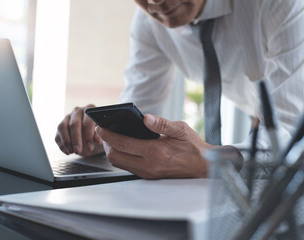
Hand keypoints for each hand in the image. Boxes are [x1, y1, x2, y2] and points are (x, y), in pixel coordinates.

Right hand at [55, 104, 103, 156]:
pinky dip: (61, 145)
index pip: (87, 122)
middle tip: (78, 151)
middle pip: (74, 124)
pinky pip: (57, 135)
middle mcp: (77, 111)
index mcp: (90, 110)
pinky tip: (68, 152)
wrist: (91, 136)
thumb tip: (97, 140)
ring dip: (66, 141)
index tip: (90, 147)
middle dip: (76, 139)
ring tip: (72, 152)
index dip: (88, 136)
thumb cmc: (98, 133)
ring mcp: (67, 117)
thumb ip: (99, 135)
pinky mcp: (60, 126)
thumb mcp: (101, 134)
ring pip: (63, 128)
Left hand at [95, 114, 215, 178]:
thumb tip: (145, 118)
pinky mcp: (148, 176)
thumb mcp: (181, 130)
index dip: (107, 134)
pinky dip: (121, 156)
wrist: (203, 166)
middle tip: (103, 132)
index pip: (122, 143)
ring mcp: (147, 173)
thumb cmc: (193, 147)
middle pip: (115, 157)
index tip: (100, 126)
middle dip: (105, 144)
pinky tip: (124, 146)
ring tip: (112, 138)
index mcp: (155, 152)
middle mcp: (148, 165)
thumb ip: (161, 123)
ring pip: (119, 164)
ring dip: (112, 151)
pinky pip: (127, 167)